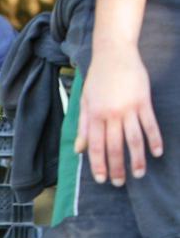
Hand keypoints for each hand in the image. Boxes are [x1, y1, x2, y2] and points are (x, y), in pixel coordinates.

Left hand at [74, 43, 162, 185]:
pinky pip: (150, 125)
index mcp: (94, 115)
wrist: (114, 54)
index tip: (102, 179)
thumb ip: (83, 127)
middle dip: (117, 167)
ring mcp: (129, 108)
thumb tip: (79, 150)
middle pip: (114, 146)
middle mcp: (111, 114)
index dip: (98, 164)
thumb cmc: (97, 79)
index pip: (96, 146)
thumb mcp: (85, 102)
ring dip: (136, 159)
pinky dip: (154, 140)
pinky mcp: (144, 102)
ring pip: (134, 139)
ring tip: (138, 174)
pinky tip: (157, 153)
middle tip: (119, 183)